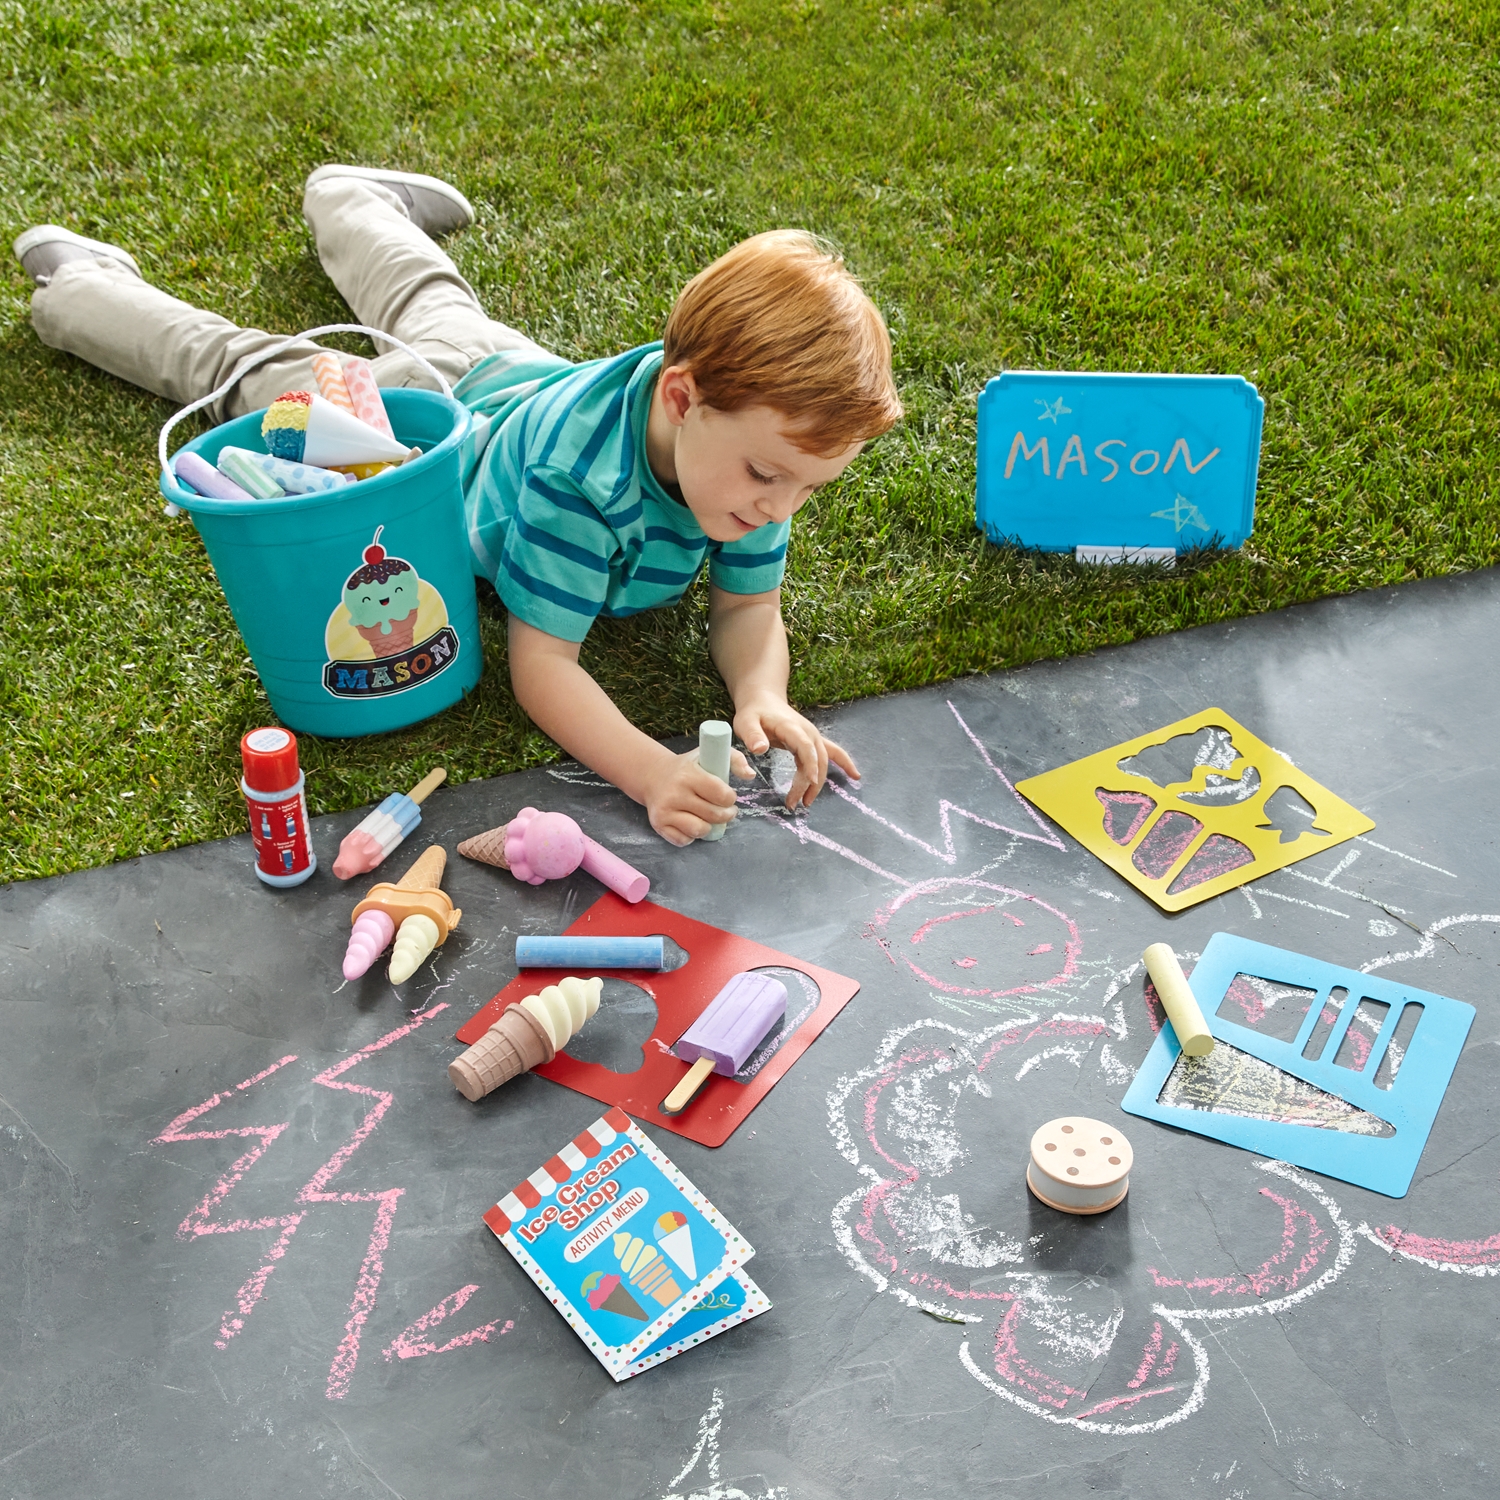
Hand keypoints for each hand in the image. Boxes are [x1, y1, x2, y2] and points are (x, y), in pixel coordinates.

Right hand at [643, 748, 745, 845]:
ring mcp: (665, 810)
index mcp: (689, 774)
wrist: (653, 776)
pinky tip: (692, 823)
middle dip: (726, 815)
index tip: (727, 796)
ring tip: (708, 817)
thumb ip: (734, 759)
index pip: (721, 795)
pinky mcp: (659, 825)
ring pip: (700, 830)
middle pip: (714, 815)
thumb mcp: (708, 754)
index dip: (730, 798)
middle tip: (726, 810)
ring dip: (709, 827)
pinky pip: (684, 840)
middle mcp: (675, 793)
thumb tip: (750, 775)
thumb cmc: (688, 767)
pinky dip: (692, 836)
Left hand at [733, 695, 859, 809]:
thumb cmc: (754, 713)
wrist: (764, 700)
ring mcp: (814, 737)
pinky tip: (855, 776)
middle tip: (796, 803)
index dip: (810, 764)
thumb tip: (760, 749)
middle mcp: (808, 732)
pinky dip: (844, 765)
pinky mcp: (814, 742)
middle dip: (811, 783)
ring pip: (824, 761)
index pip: (805, 747)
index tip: (811, 781)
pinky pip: (833, 754)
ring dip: (817, 783)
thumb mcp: (746, 722)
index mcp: (792, 728)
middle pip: (817, 759)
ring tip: (805, 802)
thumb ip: (752, 735)